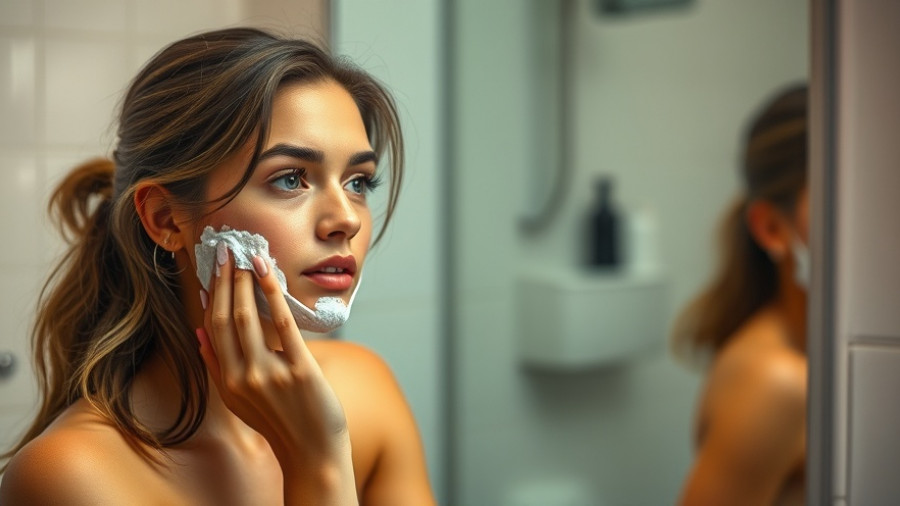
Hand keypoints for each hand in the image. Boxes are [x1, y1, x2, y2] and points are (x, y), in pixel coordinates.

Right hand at [196, 242, 357, 504]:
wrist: (312, 453)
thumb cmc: (281, 423)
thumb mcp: (239, 400)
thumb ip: (217, 367)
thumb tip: (199, 334)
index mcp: (225, 383)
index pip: (211, 328)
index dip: (213, 295)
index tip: (214, 269)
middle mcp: (241, 378)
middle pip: (226, 319)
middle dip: (226, 281)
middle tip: (229, 250)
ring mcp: (269, 375)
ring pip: (248, 318)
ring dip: (246, 283)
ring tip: (247, 257)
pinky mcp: (299, 371)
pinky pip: (283, 325)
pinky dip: (273, 295)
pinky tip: (269, 272)